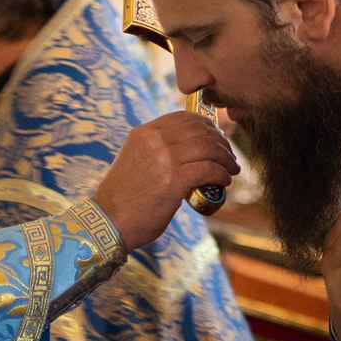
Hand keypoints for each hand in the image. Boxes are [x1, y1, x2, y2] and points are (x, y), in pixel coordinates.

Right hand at [94, 113, 239, 251]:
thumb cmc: (124, 197)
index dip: (207, 125)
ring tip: (231, 169)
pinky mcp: (173, 181)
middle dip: (221, 142)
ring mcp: (164, 159)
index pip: (183, 118)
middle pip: (200, 131)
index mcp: (144, 133)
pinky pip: (208, 170)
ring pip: (208, 148)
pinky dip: (222, 174)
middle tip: (229, 156)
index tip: (217, 137)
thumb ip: (157, 150)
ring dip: (226, 158)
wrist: (108, 222)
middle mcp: (154, 141)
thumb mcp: (136, 160)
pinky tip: (225, 181)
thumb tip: (189, 149)